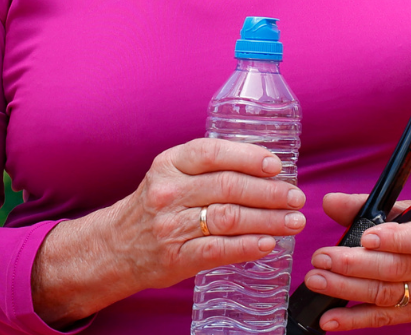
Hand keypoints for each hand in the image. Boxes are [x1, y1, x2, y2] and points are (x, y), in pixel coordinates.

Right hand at [32, 139, 305, 325]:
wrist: (115, 246)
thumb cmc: (155, 206)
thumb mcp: (171, 174)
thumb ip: (209, 167)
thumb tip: (268, 168)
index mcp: (170, 163)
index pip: (215, 153)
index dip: (250, 157)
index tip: (277, 166)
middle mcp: (169, 191)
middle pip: (229, 186)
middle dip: (270, 192)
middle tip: (296, 197)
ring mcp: (172, 225)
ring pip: (229, 218)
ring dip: (268, 220)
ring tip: (293, 221)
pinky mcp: (176, 257)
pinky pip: (219, 250)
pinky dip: (247, 247)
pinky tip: (268, 244)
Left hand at [302, 196, 410, 329]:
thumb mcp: (407, 208)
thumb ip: (366, 205)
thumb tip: (330, 202)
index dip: (394, 239)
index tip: (366, 237)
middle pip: (394, 270)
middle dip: (353, 265)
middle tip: (321, 259)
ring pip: (386, 295)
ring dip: (347, 290)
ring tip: (318, 281)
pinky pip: (383, 318)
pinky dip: (353, 320)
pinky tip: (328, 318)